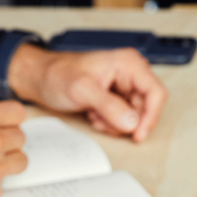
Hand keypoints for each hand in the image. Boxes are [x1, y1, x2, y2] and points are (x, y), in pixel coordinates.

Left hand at [7, 44, 167, 141]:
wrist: (41, 79)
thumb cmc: (58, 75)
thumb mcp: (83, 89)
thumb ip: (109, 106)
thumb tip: (131, 122)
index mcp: (129, 63)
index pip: (155, 93)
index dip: (150, 116)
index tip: (138, 133)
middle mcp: (130, 74)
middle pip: (145, 108)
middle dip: (124, 120)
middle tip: (103, 120)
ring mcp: (123, 87)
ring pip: (133, 117)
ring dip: (114, 123)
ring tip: (95, 114)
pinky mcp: (115, 99)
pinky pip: (122, 119)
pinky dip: (109, 123)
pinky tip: (93, 115)